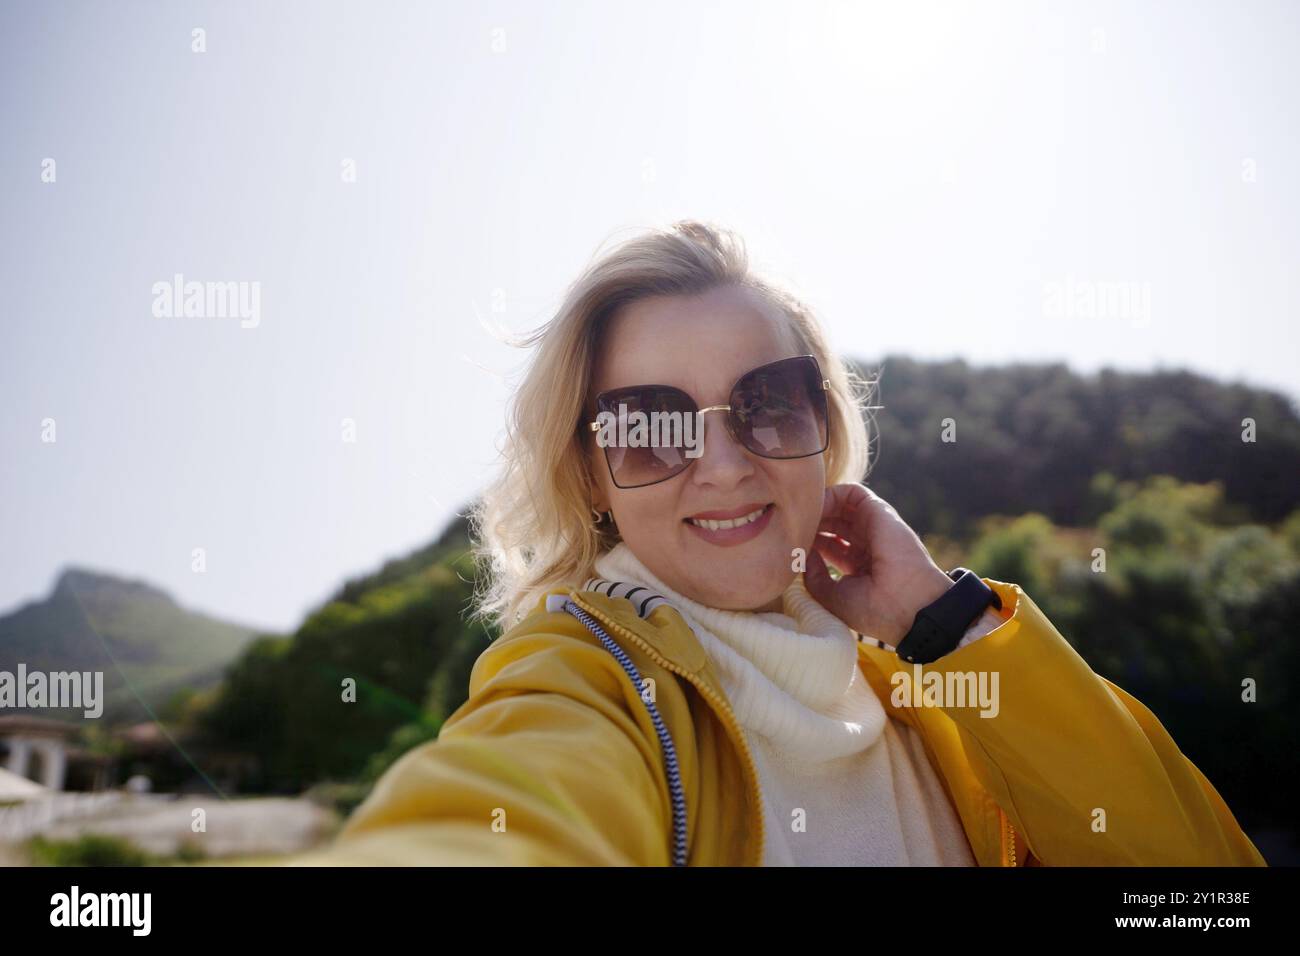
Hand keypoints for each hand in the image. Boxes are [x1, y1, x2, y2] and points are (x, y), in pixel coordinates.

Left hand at [803, 483, 954, 647]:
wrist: (908, 607)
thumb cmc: (874, 610)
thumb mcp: (833, 597)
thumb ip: (813, 575)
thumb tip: (801, 552)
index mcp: (860, 565)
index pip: (829, 545)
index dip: (808, 543)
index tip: (790, 548)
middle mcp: (867, 543)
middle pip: (832, 523)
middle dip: (810, 524)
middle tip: (791, 531)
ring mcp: (873, 527)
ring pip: (839, 506)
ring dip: (817, 509)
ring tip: (800, 520)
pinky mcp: (879, 512)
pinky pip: (851, 493)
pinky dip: (829, 496)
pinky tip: (814, 510)